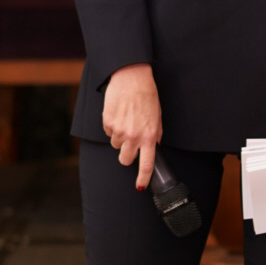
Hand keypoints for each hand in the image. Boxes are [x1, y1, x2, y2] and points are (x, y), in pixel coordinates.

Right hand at [102, 64, 161, 189]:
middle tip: (129, 144)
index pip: (146, 165)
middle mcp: (134, 136)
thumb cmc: (147, 95)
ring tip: (126, 120)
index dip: (143, 179)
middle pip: (125, 160)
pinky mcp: (108, 122)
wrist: (131, 78)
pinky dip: (112, 126)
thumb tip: (155, 147)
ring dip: (120, 137)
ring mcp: (119, 130)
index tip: (140, 186)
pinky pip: (108, 132)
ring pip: (115, 145)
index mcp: (149, 136)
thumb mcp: (157, 116)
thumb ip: (156, 134)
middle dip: (126, 156)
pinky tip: (119, 113)